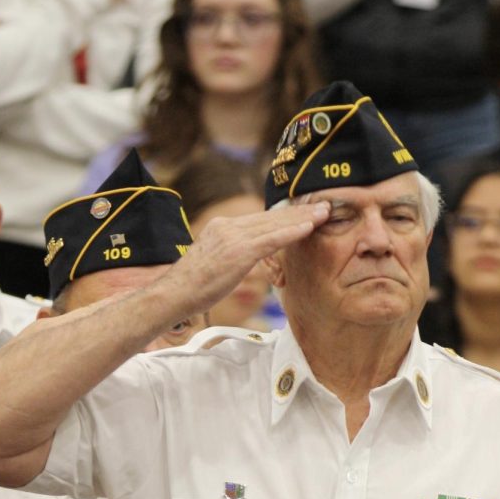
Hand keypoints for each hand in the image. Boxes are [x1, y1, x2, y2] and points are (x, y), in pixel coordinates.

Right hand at [177, 201, 329, 317]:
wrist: (174, 293)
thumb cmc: (192, 287)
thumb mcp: (214, 263)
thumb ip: (232, 255)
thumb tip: (244, 259)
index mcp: (223, 227)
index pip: (260, 219)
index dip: (285, 215)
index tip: (305, 212)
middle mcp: (228, 226)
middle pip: (270, 217)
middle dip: (299, 211)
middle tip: (324, 205)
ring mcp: (233, 237)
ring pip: (274, 224)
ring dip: (303, 218)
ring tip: (325, 212)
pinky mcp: (238, 252)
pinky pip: (271, 239)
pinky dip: (291, 232)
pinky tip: (309, 227)